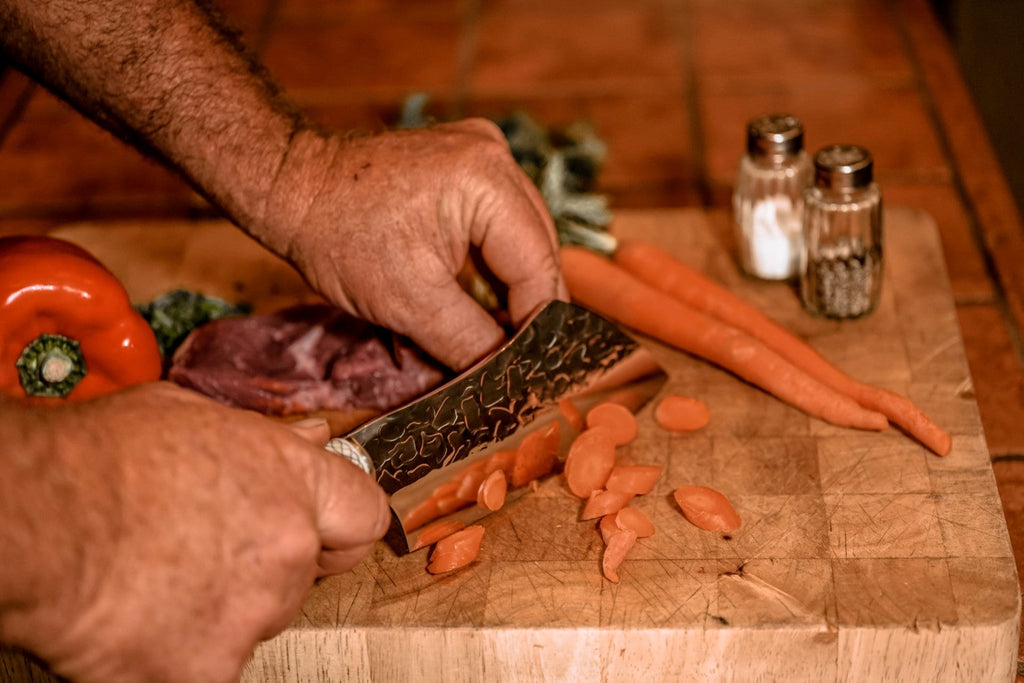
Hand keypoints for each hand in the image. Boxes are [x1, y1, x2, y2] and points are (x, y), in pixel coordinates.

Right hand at [10, 383, 388, 682]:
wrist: (33, 517)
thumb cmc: (99, 457)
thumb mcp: (190, 418)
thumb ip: (265, 439)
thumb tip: (313, 437)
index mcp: (293, 481)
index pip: (363, 515)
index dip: (339, 525)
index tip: (318, 531)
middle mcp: (289, 550)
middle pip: (304, 574)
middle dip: (267, 567)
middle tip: (204, 550)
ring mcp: (252, 614)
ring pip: (257, 621)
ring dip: (221, 610)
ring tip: (156, 579)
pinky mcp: (207, 672)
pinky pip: (213, 668)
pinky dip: (181, 655)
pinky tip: (139, 624)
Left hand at [261, 118, 568, 370]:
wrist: (291, 187)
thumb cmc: (338, 238)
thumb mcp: (410, 304)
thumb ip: (472, 343)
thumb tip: (512, 378)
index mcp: (489, 182)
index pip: (539, 267)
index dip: (538, 327)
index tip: (533, 371)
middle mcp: (496, 158)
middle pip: (539, 250)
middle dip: (528, 308)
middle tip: (521, 362)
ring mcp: (483, 155)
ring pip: (522, 240)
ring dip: (512, 289)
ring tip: (501, 337)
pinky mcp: (467, 165)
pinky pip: (499, 224)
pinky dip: (493, 264)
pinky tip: (482, 300)